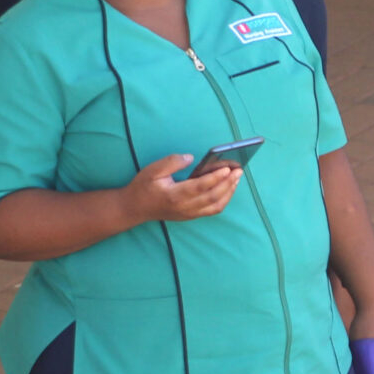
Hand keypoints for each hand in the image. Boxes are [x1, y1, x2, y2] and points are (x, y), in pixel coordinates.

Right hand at [118, 152, 239, 223]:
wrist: (134, 208)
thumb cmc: (143, 186)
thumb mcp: (152, 170)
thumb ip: (171, 162)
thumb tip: (191, 158)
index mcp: (174, 195)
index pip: (200, 187)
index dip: (216, 178)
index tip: (227, 167)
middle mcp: (184, 207)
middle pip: (212, 197)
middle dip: (228, 183)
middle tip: (239, 170)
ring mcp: (189, 213)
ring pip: (215, 206)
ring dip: (229, 192)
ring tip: (237, 178)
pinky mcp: (191, 216)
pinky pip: (212, 210)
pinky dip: (224, 199)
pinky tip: (228, 188)